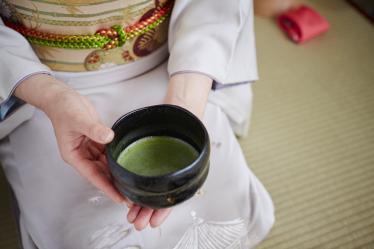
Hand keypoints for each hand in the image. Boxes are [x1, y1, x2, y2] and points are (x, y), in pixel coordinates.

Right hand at [15, 74, 170, 229]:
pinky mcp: (97, 140)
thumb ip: (94, 129)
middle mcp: (82, 155)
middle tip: (132, 195)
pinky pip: (109, 152)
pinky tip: (129, 162)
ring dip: (118, 173)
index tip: (120, 198)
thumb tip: (109, 137)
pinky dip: (118, 157)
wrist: (63, 97)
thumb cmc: (64, 109)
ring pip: (106, 164)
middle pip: (102, 174)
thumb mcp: (78, 119)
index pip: (94, 176)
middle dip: (115, 184)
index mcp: (74, 156)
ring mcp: (90, 148)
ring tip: (133, 183)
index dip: (107, 188)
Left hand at [124, 73, 212, 229]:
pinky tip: (130, 199)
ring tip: (133, 217)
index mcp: (181, 168)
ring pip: (149, 191)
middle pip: (158, 196)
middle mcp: (168, 170)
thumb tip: (193, 156)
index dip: (164, 209)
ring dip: (141, 205)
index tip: (154, 220)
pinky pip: (140, 179)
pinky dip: (136, 190)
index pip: (172, 195)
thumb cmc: (184, 121)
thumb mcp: (190, 131)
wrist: (178, 113)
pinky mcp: (145, 161)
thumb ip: (189, 145)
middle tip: (139, 222)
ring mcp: (157, 167)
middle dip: (148, 210)